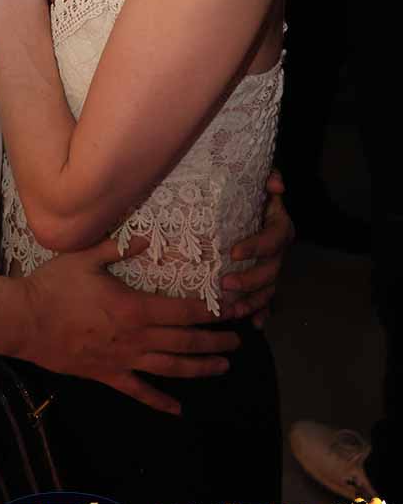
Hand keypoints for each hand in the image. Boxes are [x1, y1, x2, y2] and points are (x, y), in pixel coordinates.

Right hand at [18, 238, 239, 415]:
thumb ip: (119, 247)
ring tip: (222, 367)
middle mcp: (135, 338)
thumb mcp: (85, 257)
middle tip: (240, 341)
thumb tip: (148, 238)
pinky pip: (139, 391)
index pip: (183, 311)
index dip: (211, 311)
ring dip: (199, 368)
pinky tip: (178, 410)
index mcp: (134, 308)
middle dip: (215, 341)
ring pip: (171, 367)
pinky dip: (160, 401)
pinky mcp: (108, 376)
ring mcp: (123, 360)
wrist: (25, 321)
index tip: (233, 309)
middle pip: (185, 342)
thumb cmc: (55, 286)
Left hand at [221, 169, 293, 327]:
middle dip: (249, 281)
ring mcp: (274, 268)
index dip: (255, 247)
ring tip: (233, 310)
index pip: (271, 239)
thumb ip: (269, 178)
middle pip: (270, 271)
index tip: (234, 252)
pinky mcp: (266, 280)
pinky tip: (254, 325)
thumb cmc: (253, 194)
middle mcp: (280, 251)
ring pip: (268, 290)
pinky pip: (267, 301)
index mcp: (279, 228)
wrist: (254, 205)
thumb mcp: (259, 182)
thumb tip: (276, 184)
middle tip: (224, 284)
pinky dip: (262, 313)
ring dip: (253, 302)